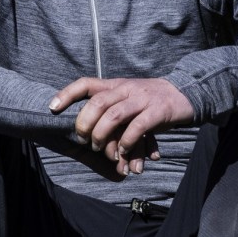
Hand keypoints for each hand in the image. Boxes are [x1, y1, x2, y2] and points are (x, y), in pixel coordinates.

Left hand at [51, 76, 196, 174]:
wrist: (185, 93)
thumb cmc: (149, 101)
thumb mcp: (127, 98)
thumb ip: (110, 113)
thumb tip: (88, 139)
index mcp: (115, 85)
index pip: (85, 83)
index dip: (67, 94)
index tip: (52, 108)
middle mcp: (126, 89)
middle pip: (97, 102)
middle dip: (85, 123)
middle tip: (82, 140)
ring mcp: (142, 99)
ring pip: (115, 115)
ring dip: (104, 135)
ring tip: (101, 150)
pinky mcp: (158, 111)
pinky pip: (138, 127)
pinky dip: (127, 142)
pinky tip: (124, 153)